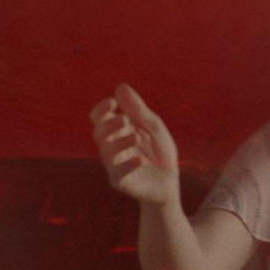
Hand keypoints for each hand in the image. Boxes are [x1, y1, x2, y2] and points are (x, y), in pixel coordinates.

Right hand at [89, 83, 180, 205]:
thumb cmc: (160, 152)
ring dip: (119, 143)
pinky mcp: (121, 182)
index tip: (112, 102)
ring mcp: (114, 165)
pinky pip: (118, 174)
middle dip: (109, 125)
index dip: (101, 109)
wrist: (170, 182)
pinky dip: (127, 166)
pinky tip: (139, 160)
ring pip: (106, 153)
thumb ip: (138, 109)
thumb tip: (120, 86)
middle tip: (124, 121)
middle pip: (98, 134)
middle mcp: (111, 147)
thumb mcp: (153, 127)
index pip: (99, 118)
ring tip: (136, 136)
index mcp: (116, 131)